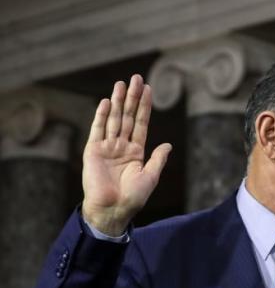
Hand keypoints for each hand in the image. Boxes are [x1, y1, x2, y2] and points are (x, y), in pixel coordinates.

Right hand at [81, 75, 170, 235]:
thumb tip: (168, 144)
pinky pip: (97, 130)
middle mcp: (121, 146)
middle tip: (136, 78)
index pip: (141, 123)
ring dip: (117, 101)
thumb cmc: (133, 197)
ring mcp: (107, 147)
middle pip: (127, 116)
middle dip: (132, 98)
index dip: (144, 107)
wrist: (112, 209)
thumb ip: (157, 159)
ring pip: (113, 119)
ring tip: (121, 83)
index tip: (148, 89)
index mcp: (136, 152)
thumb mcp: (150, 176)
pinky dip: (101, 116)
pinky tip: (106, 102)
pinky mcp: (93, 151)